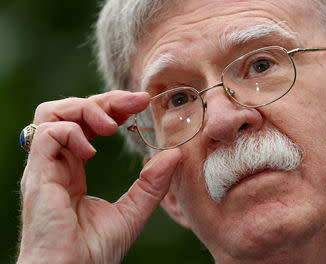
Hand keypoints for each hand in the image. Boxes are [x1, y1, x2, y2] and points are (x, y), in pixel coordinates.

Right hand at [18, 90, 181, 263]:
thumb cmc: (94, 251)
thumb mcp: (133, 211)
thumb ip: (152, 184)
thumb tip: (175, 155)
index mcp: (74, 169)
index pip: (87, 124)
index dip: (112, 108)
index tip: (141, 104)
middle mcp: (57, 163)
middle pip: (70, 111)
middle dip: (105, 100)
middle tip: (136, 101)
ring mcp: (45, 167)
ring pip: (51, 114)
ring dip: (86, 109)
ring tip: (112, 126)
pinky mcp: (38, 175)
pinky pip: (46, 134)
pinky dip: (72, 132)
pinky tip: (92, 149)